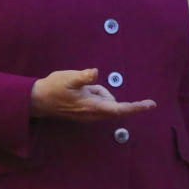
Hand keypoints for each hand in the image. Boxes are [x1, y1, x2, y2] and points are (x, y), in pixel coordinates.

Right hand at [30, 68, 155, 120]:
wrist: (37, 100)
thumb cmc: (53, 88)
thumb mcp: (68, 78)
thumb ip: (83, 77)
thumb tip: (95, 73)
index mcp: (92, 107)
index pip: (120, 109)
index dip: (136, 107)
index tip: (151, 104)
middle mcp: (94, 114)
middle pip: (115, 105)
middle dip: (107, 94)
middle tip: (87, 85)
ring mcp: (89, 115)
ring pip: (106, 102)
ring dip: (99, 93)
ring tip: (79, 87)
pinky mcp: (86, 113)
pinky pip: (99, 103)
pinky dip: (95, 95)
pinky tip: (79, 91)